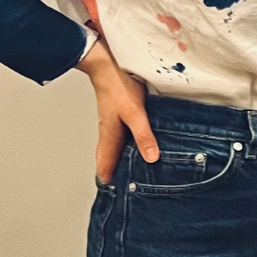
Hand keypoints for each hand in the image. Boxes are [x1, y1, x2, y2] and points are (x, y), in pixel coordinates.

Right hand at [79, 41, 156, 184]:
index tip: (113, 193)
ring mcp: (112, 121)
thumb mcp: (134, 113)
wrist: (106, 62)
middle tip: (121, 186)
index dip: (108, 177)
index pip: (105, 163)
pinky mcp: (118, 112)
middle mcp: (108, 131)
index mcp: (109, 135)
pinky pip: (121, 134)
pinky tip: (136, 142)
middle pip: (108, 156)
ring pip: (115, 145)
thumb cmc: (118, 86)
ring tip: (131, 169)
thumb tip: (151, 159)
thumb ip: (144, 135)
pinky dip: (126, 143)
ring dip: (120, 157)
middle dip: (113, 170)